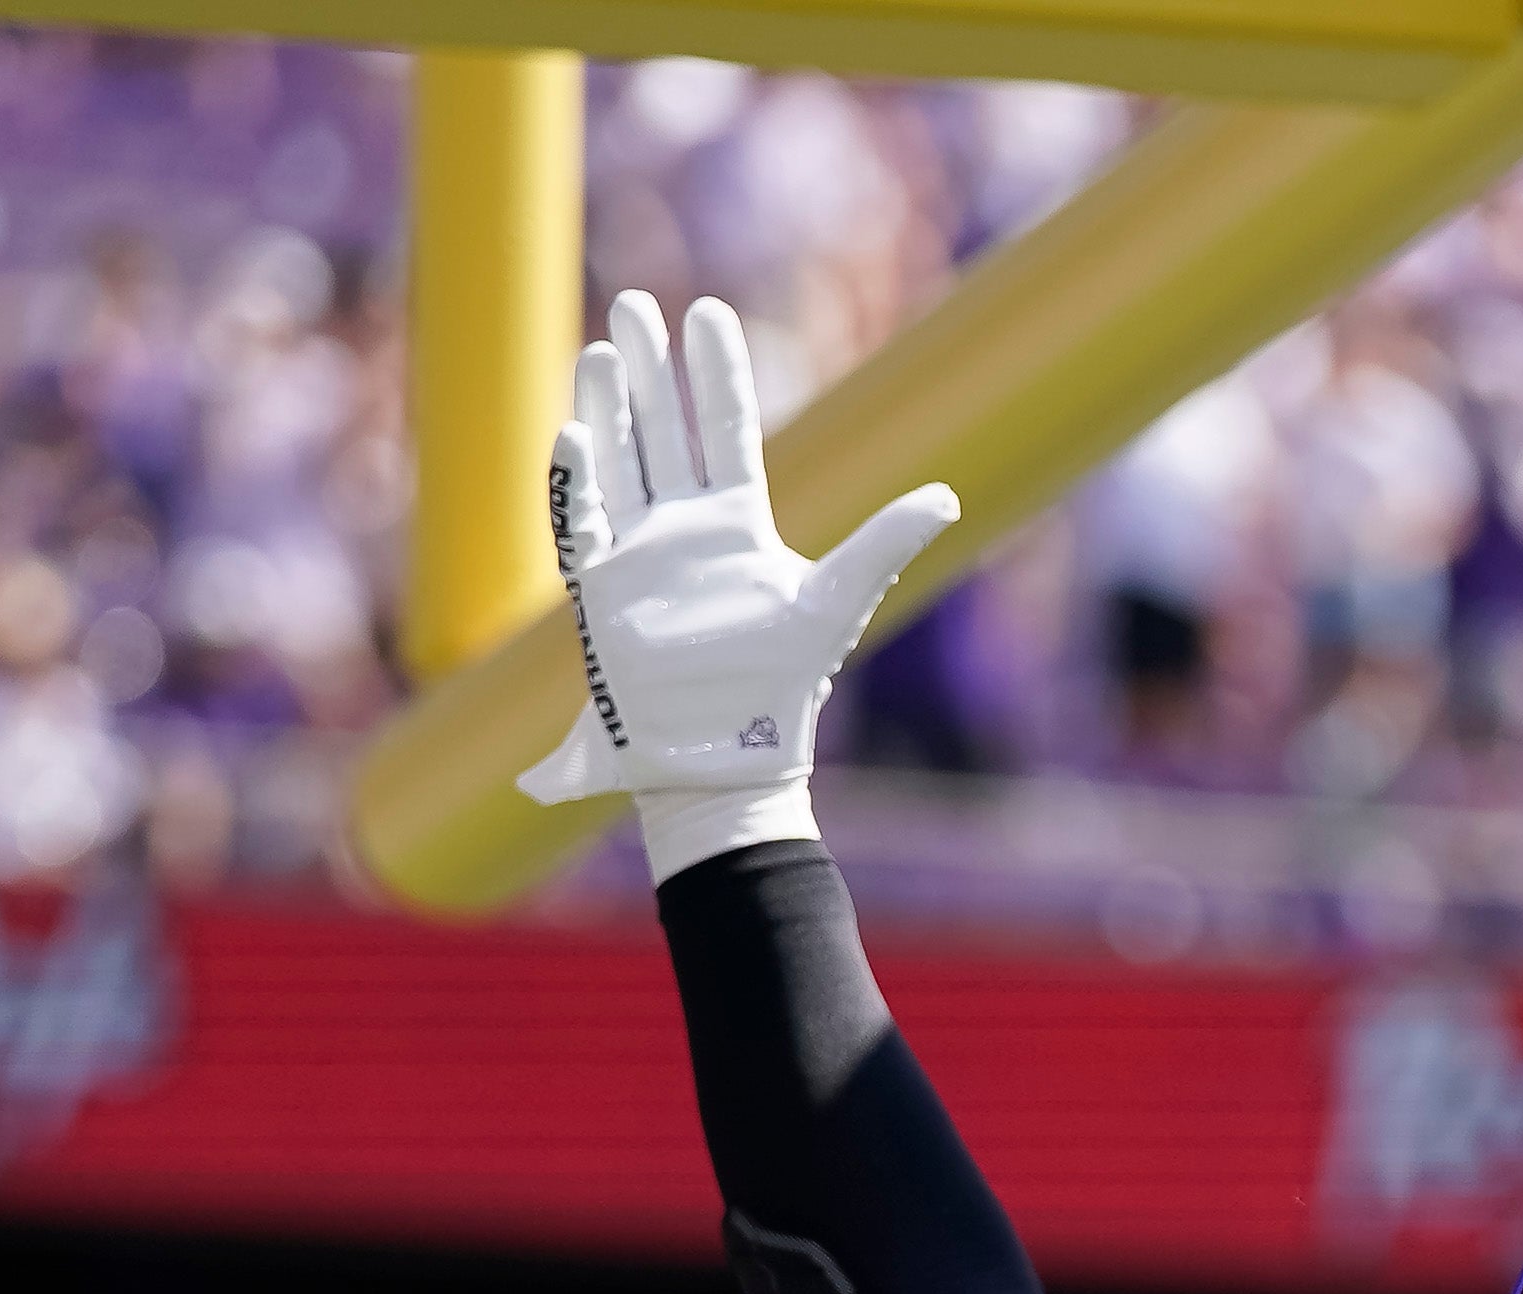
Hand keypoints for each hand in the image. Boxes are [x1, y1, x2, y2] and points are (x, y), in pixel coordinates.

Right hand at [517, 291, 958, 883]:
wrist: (725, 759)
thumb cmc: (780, 689)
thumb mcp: (836, 603)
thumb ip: (883, 544)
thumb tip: (947, 496)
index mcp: (739, 526)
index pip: (726, 431)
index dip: (717, 374)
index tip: (707, 315)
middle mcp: (685, 531)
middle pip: (663, 431)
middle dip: (652, 371)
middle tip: (638, 305)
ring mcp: (640, 557)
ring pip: (619, 462)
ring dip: (609, 406)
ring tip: (605, 346)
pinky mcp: (600, 592)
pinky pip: (581, 523)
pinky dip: (576, 482)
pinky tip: (575, 433)